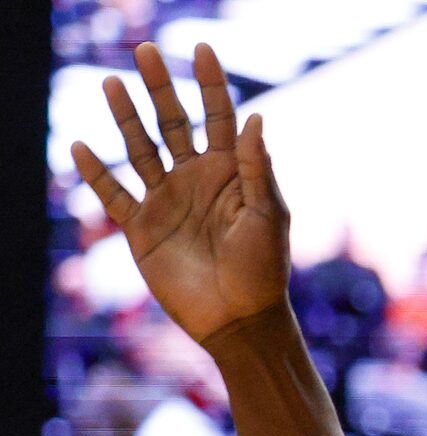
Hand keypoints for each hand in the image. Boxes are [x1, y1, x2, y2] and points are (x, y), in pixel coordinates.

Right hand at [70, 43, 290, 351]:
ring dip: (125, 116)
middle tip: (146, 50)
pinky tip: (81, 147)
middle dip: (159, 87)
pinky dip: (95, 173)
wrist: (239, 320)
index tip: (201, 48)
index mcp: (230, 174)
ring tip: (110, 82)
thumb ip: (256, 169)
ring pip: (139, 149)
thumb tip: (255, 118)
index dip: (210, 83)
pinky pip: (113, 194)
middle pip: (173, 123)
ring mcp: (167, 201)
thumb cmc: (265, 271)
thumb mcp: (269, 217)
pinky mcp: (142, 228)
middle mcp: (195, 180)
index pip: (218, 117)